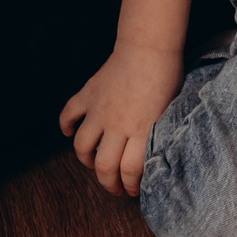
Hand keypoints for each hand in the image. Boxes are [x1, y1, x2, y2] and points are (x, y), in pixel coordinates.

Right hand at [59, 46, 186, 197]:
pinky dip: (66, 126)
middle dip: (109, 184)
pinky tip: (71, 132)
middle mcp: (118, 124)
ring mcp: (99, 110)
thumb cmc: (167, 77)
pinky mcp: (88, 95)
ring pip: (82, 147)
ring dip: (86, 160)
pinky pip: (68, 115)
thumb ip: (159, 135)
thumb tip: (157, 157)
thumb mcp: (171, 111)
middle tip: (115, 188)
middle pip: (105, 166)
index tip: (133, 190)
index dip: (130, 186)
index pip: (130, 171)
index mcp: (142, 129)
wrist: (149, 46)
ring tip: (94, 163)